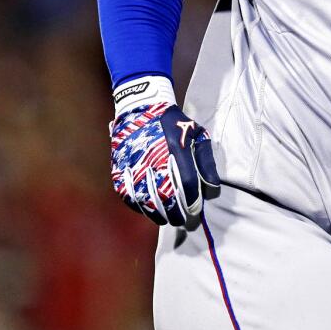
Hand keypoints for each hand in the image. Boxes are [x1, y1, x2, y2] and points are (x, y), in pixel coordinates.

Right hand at [110, 103, 220, 226]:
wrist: (141, 108)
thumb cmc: (175, 123)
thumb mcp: (198, 135)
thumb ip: (207, 162)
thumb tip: (211, 189)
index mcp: (177, 149)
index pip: (186, 184)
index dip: (192, 202)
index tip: (196, 211)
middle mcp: (154, 158)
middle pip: (166, 196)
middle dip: (177, 213)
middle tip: (183, 221)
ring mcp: (135, 163)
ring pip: (145, 199)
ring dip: (158, 214)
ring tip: (168, 220)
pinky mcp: (120, 167)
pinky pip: (127, 194)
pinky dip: (138, 206)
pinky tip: (148, 211)